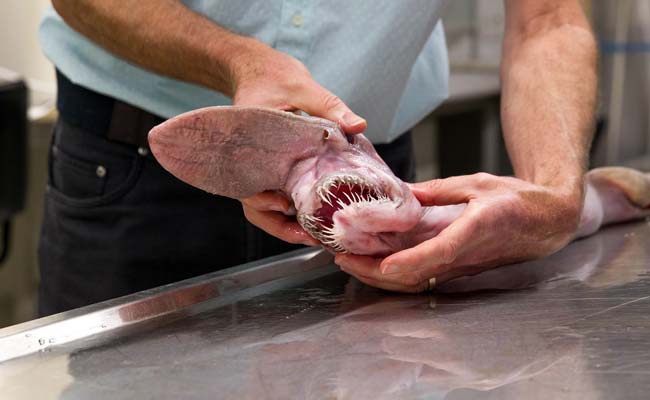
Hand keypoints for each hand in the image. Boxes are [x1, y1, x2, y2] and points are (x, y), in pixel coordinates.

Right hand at [230, 39, 365, 244]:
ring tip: (315, 236)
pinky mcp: (269, 170)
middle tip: (311, 236)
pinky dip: (291, 211)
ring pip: (263, 208)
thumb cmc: (274, 77)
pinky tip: (315, 218)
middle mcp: (248, 163)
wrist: (257, 69)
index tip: (286, 207)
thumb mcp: (304, 88)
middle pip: (254, 205)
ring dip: (286, 224)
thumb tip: (359, 125)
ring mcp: (258, 169)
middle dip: (280, 225)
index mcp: (248, 144)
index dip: (264, 201)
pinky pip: (274, 197)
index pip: (248, 183)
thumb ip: (330, 107)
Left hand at [335, 173, 583, 291]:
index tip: (382, 265)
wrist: (547, 222)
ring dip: (378, 277)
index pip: (438, 254)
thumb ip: (440, 191)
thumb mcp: (478, 184)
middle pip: (416, 276)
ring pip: (414, 282)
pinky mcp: (456, 270)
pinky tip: (372, 264)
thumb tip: (403, 193)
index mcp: (474, 231)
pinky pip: (420, 278)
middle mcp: (464, 257)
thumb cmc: (517, 200)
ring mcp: (459, 268)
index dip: (409, 263)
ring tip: (348, 262)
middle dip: (375, 273)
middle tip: (341, 259)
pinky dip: (392, 275)